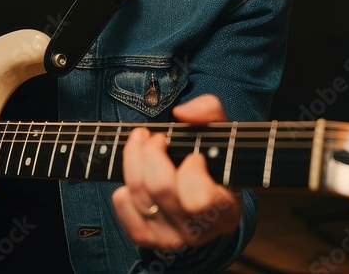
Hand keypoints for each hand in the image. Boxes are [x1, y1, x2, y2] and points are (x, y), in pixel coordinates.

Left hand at [112, 94, 241, 249]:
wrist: (206, 196)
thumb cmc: (214, 161)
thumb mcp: (221, 134)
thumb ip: (209, 112)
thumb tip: (182, 112)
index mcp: (225, 211)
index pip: (198, 199)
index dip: (191, 171)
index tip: (194, 155)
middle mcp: (199, 230)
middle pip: (160, 189)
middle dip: (153, 153)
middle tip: (158, 138)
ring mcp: (172, 237)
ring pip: (139, 195)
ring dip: (133, 159)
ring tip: (141, 142)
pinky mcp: (149, 237)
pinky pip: (125, 212)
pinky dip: (123, 191)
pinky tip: (133, 175)